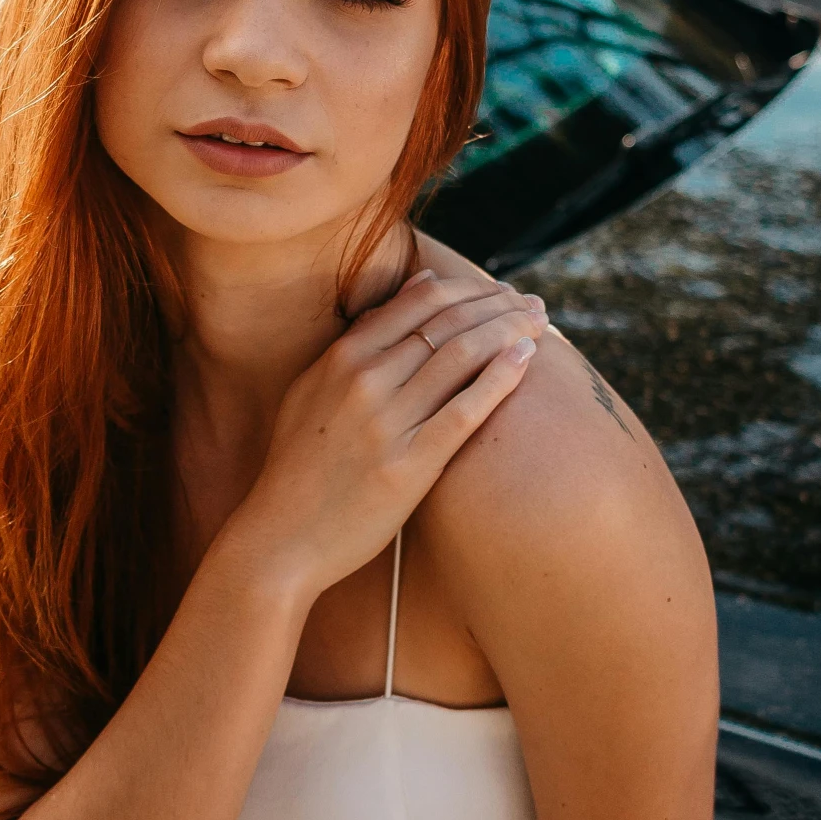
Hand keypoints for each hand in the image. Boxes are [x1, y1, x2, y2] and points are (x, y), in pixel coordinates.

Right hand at [231, 269, 546, 599]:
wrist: (281, 536)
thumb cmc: (301, 464)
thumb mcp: (314, 387)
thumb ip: (364, 337)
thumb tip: (422, 283)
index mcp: (340, 358)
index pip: (419, 301)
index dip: (469, 288)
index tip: (499, 290)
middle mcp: (363, 381)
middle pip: (447, 323)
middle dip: (498, 305)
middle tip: (532, 303)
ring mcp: (386, 423)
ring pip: (461, 356)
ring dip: (509, 331)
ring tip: (539, 323)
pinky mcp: (408, 466)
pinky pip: (465, 411)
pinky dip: (500, 377)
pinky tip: (526, 358)